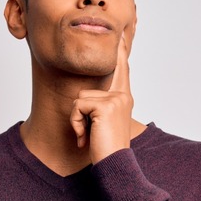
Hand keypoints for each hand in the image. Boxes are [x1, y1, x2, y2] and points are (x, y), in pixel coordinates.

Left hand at [70, 33, 132, 163]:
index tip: (120, 36)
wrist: (114, 165)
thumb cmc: (106, 149)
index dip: (119, 53)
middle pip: (85, 91)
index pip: (121, 70)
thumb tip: (84, 100)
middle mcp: (122, 96)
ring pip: (79, 99)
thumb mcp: (102, 124)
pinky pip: (77, 107)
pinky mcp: (106, 106)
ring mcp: (116, 99)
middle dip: (79, 115)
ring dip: (77, 121)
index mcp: (124, 98)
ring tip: (89, 136)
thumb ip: (99, 108)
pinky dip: (76, 124)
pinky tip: (87, 137)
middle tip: (90, 135)